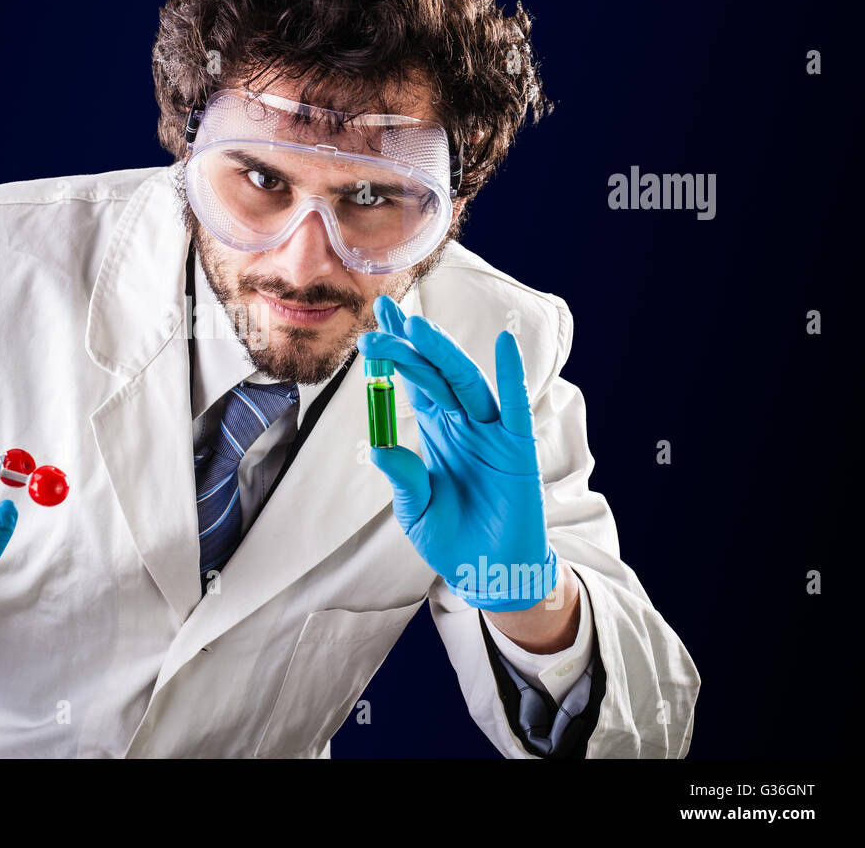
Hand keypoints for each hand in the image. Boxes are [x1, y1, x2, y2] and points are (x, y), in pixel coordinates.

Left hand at [358, 295, 557, 610]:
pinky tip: (504, 344)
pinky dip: (511, 375)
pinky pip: (516, 406)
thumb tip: (381, 450)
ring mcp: (491, 432)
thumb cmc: (451, 538)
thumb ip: (403, 479)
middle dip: (410, 344)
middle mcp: (463, 422)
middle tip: (382, 318)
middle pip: (434, 373)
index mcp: (436, 428)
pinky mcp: (518, 448)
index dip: (396, 351)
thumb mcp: (416, 509)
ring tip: (417, 328)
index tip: (373, 323)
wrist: (489, 571)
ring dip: (442, 354)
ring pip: (466, 383)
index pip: (413, 380)